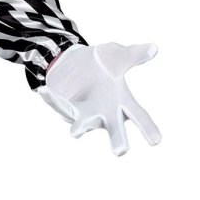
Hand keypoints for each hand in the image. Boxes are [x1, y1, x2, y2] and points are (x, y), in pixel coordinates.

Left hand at [38, 42, 160, 156]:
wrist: (75, 60)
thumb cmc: (102, 62)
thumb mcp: (117, 55)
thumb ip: (133, 55)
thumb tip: (154, 48)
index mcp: (121, 101)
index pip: (138, 116)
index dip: (148, 128)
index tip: (156, 141)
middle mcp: (104, 112)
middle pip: (114, 129)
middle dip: (117, 140)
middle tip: (120, 151)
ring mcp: (84, 113)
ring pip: (82, 123)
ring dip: (79, 127)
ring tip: (75, 132)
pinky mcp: (65, 107)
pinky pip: (58, 104)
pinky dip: (51, 99)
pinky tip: (43, 90)